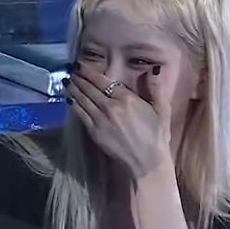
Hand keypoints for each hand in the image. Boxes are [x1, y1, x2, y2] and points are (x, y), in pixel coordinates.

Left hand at [65, 63, 171, 178]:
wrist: (146, 163)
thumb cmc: (156, 136)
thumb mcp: (162, 109)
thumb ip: (156, 87)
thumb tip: (153, 68)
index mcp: (127, 99)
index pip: (103, 81)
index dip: (90, 72)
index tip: (81, 65)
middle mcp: (111, 107)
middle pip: (90, 88)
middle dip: (79, 77)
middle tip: (70, 69)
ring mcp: (100, 120)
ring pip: (82, 99)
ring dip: (73, 88)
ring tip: (67, 80)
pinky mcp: (94, 132)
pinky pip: (80, 114)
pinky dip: (74, 104)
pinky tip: (69, 98)